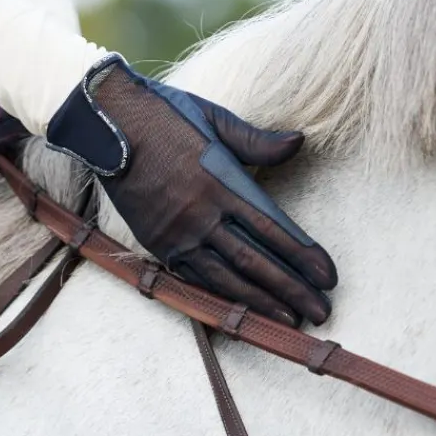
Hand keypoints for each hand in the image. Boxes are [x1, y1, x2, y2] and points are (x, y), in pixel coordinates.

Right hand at [45, 54, 336, 326]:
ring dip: (260, 301)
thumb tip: (299, 142)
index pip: (273, 228)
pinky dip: (219, 295)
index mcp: (221, 181)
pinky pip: (193, 276)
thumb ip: (257, 141)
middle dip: (291, 288)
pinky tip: (240, 309)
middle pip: (255, 260)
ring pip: (225, 276)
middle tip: (321, 312)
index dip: (303, 256)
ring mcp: (176, 232)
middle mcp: (200, 213)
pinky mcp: (157, 242)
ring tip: (289, 320)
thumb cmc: (166, 115)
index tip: (328, 277)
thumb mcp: (214, 118)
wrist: (107, 125)